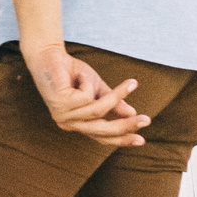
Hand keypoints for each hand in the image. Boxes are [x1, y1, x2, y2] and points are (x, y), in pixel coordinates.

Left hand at [28, 45, 148, 147]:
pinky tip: (79, 75)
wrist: (49, 55)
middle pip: (101, 130)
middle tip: (147, 120)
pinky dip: (89, 81)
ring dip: (116, 95)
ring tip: (131, 82)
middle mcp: (68, 123)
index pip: (100, 137)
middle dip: (126, 125)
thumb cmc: (72, 73)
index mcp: (76, 123)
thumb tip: (132, 114)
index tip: (141, 141)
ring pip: (98, 110)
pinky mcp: (60, 103)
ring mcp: (62, 115)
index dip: (121, 139)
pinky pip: (87, 95)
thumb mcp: (97, 89)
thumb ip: (112, 102)